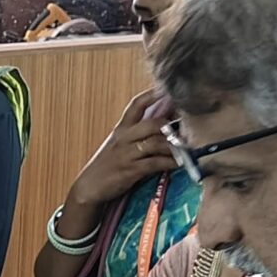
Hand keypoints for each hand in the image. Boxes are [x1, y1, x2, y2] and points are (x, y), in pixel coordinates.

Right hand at [65, 90, 177, 211]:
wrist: (89, 187)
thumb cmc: (106, 165)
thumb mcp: (118, 145)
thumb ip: (135, 135)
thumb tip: (162, 127)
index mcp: (121, 129)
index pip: (136, 105)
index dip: (152, 95)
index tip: (167, 89)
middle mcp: (124, 138)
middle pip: (152, 124)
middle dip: (171, 126)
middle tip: (188, 130)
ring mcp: (127, 154)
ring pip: (156, 143)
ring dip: (175, 147)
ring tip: (188, 149)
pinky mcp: (130, 170)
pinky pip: (155, 163)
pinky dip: (169, 163)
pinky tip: (179, 164)